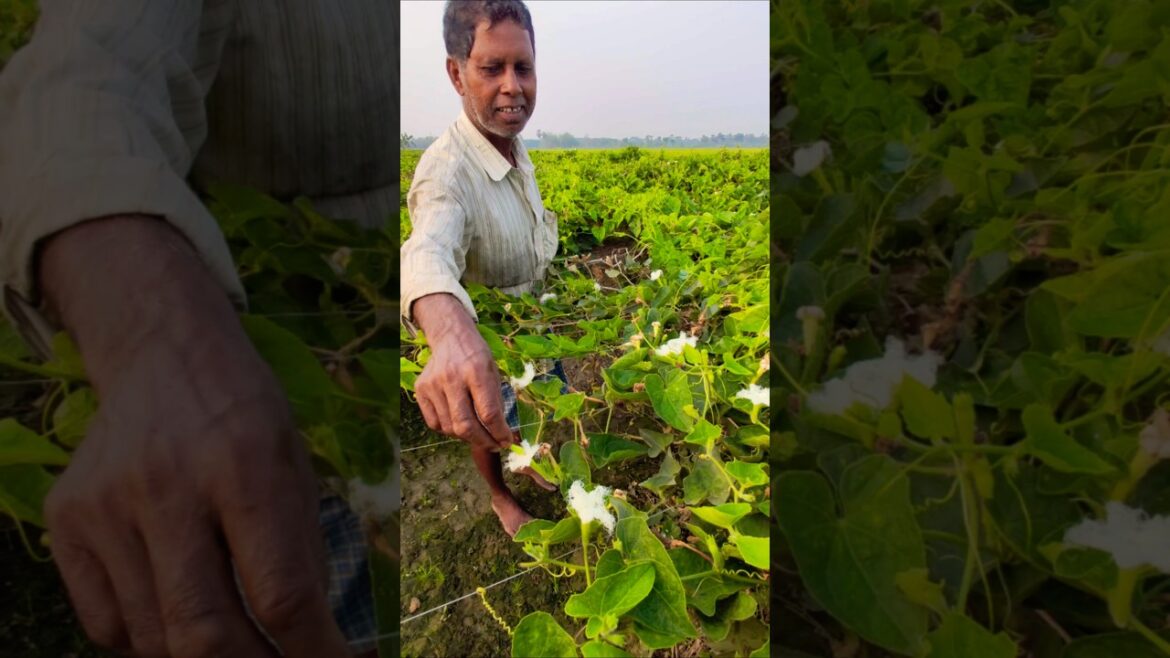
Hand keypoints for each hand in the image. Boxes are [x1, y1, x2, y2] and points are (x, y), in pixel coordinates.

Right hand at [39, 216, 348, 656]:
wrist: (162, 355)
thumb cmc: (245, 414)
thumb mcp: (295, 466)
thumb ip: (302, 553)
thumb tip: (314, 642)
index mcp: (245, 464)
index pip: (280, 592)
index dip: (315, 649)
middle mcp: (168, 486)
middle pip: (206, 631)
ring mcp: (106, 507)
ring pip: (156, 639)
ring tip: (238, 640)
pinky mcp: (65, 522)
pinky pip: (107, 626)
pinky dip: (152, 642)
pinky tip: (180, 614)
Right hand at [411, 293, 513, 451]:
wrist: (450, 337)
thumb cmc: (477, 357)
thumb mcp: (494, 373)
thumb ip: (496, 403)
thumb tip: (502, 435)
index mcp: (477, 371)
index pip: (488, 413)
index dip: (499, 433)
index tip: (506, 442)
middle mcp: (452, 378)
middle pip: (466, 425)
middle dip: (483, 442)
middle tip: (494, 445)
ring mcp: (433, 385)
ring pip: (450, 428)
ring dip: (467, 437)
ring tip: (477, 432)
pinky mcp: (420, 390)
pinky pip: (435, 424)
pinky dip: (449, 430)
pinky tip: (458, 422)